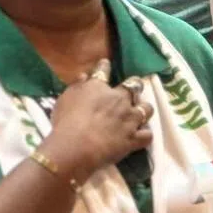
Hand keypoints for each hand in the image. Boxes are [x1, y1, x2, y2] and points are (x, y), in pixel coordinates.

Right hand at [41, 60, 154, 183]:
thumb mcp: (65, 98)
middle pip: (134, 86)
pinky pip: (147, 135)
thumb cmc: (65, 122)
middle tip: (132, 90)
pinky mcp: (133, 138)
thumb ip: (76, 85)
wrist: (75, 147)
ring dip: (144, 109)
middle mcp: (119, 99)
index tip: (106, 64)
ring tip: (140, 113)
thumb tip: (84, 75)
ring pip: (147, 108)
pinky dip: (145, 135)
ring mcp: (129, 118)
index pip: (103, 70)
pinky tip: (140, 136)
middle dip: (135, 86)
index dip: (104, 66)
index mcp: (99, 87)